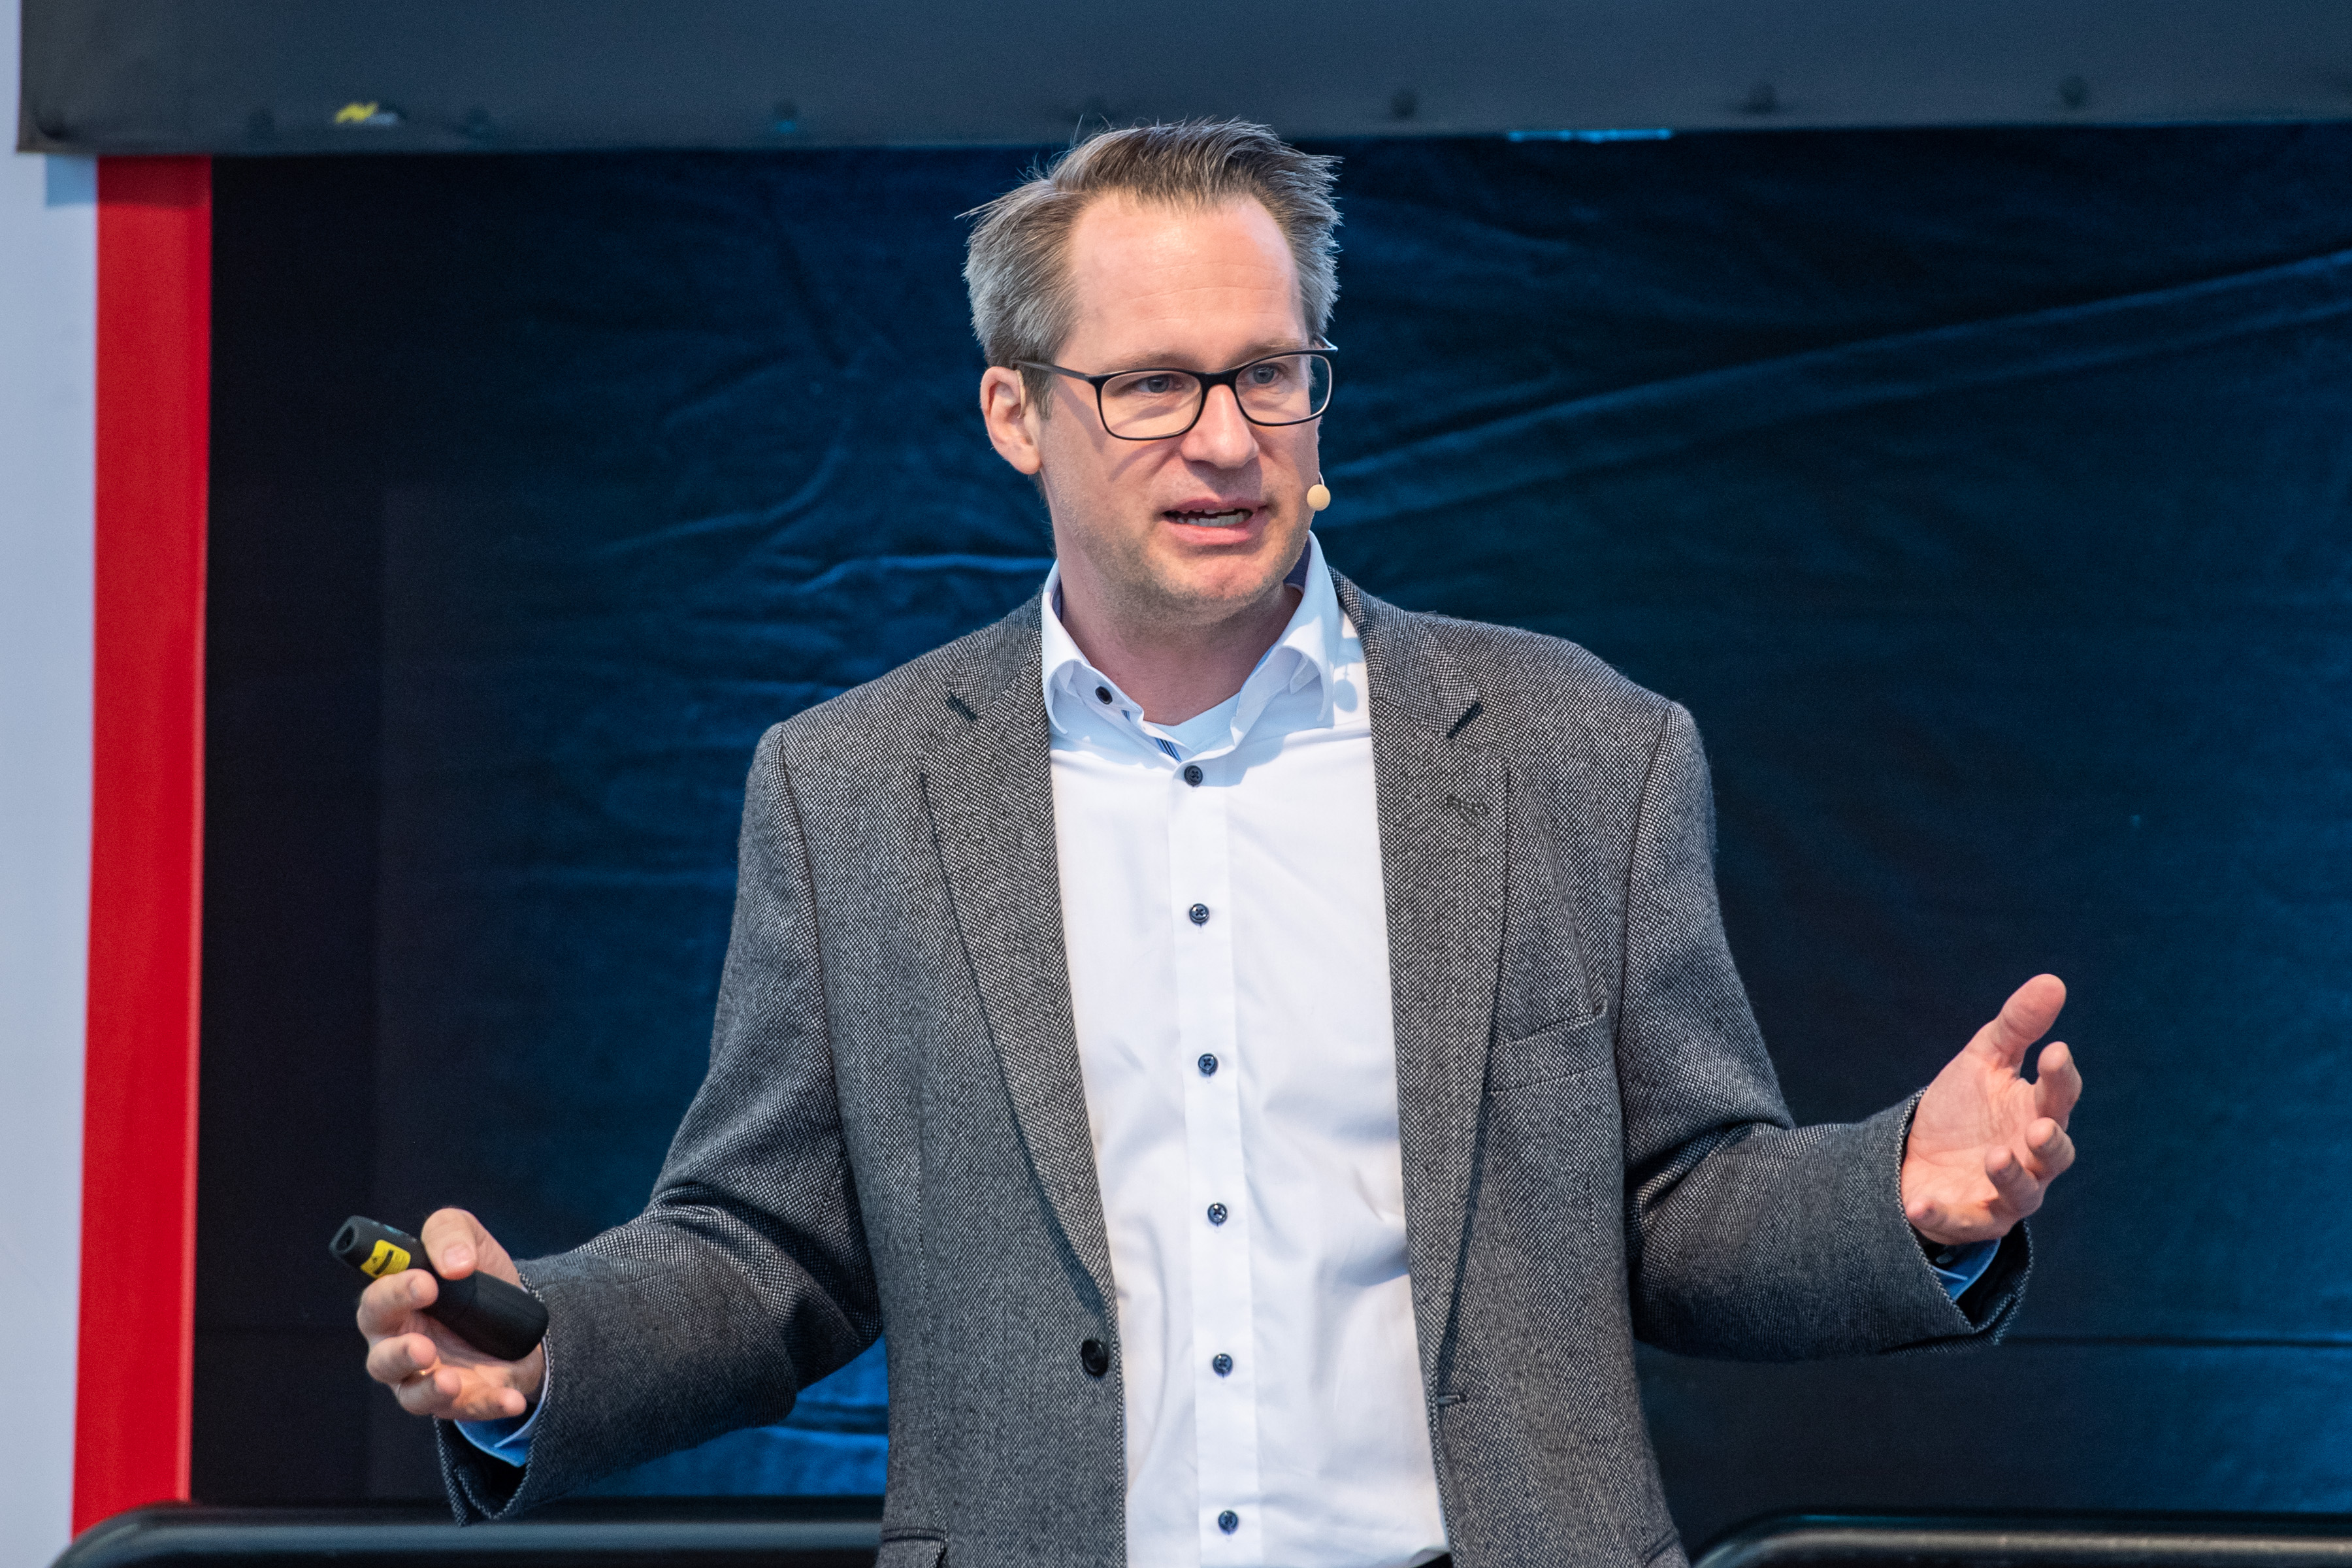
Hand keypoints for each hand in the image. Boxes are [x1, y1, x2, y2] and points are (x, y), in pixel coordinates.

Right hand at [359, 1207, 546, 1421]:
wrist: (518, 1312)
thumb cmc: (474, 1275)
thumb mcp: (467, 1238)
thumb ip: (449, 1233)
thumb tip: (454, 1263)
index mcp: (392, 1308)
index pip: (376, 1304)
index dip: (394, 1295)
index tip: (427, 1284)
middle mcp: (399, 1348)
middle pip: (382, 1361)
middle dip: (400, 1355)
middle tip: (424, 1346)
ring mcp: (426, 1379)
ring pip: (413, 1396)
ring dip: (430, 1390)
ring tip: (451, 1380)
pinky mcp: (460, 1400)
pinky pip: (468, 1409)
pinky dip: (489, 1405)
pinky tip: (511, 1399)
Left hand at [1901, 974, 2081, 1245]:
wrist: (1917, 1154)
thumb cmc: (1963, 1108)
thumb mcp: (1984, 1060)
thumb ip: (2018, 1026)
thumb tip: (2053, 981)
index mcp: (2037, 1113)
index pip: (2059, 1095)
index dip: (2060, 1076)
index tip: (2055, 1051)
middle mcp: (2031, 1159)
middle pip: (2054, 1154)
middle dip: (2050, 1142)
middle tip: (2039, 1127)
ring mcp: (2004, 1194)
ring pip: (2022, 1194)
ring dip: (2011, 1177)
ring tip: (1995, 1156)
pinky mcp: (1970, 1219)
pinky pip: (1960, 1222)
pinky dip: (1941, 1214)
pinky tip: (1919, 1202)